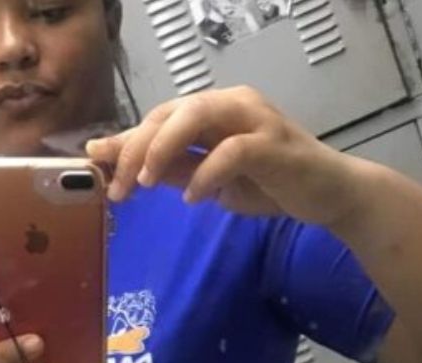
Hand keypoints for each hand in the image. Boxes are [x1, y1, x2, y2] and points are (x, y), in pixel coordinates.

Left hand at [87, 87, 363, 228]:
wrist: (325, 193)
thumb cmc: (267, 183)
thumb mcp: (208, 180)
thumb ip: (172, 169)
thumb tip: (122, 165)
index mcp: (210, 111)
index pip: (158, 118)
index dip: (124, 141)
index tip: (96, 168)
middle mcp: (229, 104)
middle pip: (169, 112)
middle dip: (136, 148)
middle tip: (118, 189)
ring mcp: (253, 119)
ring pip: (196, 115)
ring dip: (163, 149)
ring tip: (147, 182)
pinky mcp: (273, 143)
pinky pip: (231, 151)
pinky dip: (206, 174)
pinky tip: (194, 199)